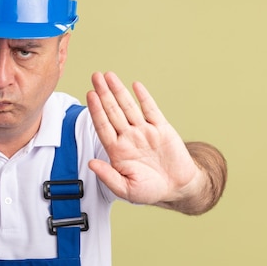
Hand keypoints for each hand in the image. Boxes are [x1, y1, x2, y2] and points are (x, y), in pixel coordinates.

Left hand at [86, 72, 200, 205]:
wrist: (177, 187)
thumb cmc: (149, 190)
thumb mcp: (125, 189)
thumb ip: (108, 176)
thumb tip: (91, 164)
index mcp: (117, 150)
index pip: (103, 126)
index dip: (96, 110)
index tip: (89, 95)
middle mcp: (129, 137)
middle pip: (113, 111)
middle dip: (104, 93)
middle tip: (95, 76)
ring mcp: (144, 132)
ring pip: (129, 107)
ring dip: (119, 91)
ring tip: (109, 75)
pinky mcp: (162, 129)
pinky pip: (151, 110)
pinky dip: (144, 97)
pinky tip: (135, 86)